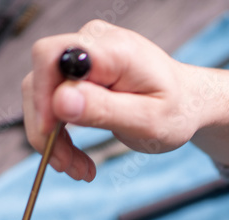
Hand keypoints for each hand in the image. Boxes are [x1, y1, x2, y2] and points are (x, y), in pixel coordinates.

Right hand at [21, 20, 228, 178]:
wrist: (187, 103)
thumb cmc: (176, 110)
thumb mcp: (147, 121)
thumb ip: (105, 109)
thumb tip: (60, 100)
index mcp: (114, 49)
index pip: (53, 57)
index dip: (42, 96)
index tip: (51, 136)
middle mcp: (92, 42)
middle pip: (41, 76)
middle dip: (45, 127)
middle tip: (65, 166)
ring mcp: (83, 54)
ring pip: (43, 93)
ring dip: (52, 137)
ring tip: (77, 169)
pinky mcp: (78, 71)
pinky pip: (53, 100)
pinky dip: (59, 133)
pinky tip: (76, 158)